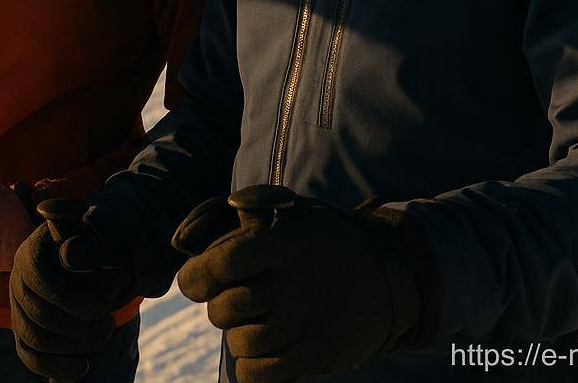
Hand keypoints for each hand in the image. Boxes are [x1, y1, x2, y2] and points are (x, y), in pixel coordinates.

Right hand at [8, 208, 135, 381]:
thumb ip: (89, 248)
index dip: (71, 299)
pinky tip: (83, 366)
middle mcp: (18, 278)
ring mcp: (17, 306)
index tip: (103, 308)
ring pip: (35, 340)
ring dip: (74, 347)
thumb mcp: (101, 244)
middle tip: (109, 326)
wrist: (97, 265)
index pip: (40, 279)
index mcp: (33, 251)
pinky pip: (30, 356)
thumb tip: (70, 255)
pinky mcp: (23, 329)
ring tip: (101, 338)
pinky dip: (56, 367)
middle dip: (80, 329)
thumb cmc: (101, 252)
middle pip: (39, 315)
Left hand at [172, 190, 426, 382]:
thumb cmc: (322, 239)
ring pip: (240, 344)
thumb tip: (187, 238)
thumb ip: (239, 215)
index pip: (220, 266)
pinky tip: (262, 348)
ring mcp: (306, 324)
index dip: (196, 277)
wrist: (390, 273)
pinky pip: (259, 375)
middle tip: (239, 296)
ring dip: (238, 334)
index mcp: (283, 242)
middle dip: (221, 305)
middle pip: (224, 310)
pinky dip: (250, 367)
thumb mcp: (288, 211)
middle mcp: (293, 284)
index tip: (199, 280)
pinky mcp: (315, 355)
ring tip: (257, 319)